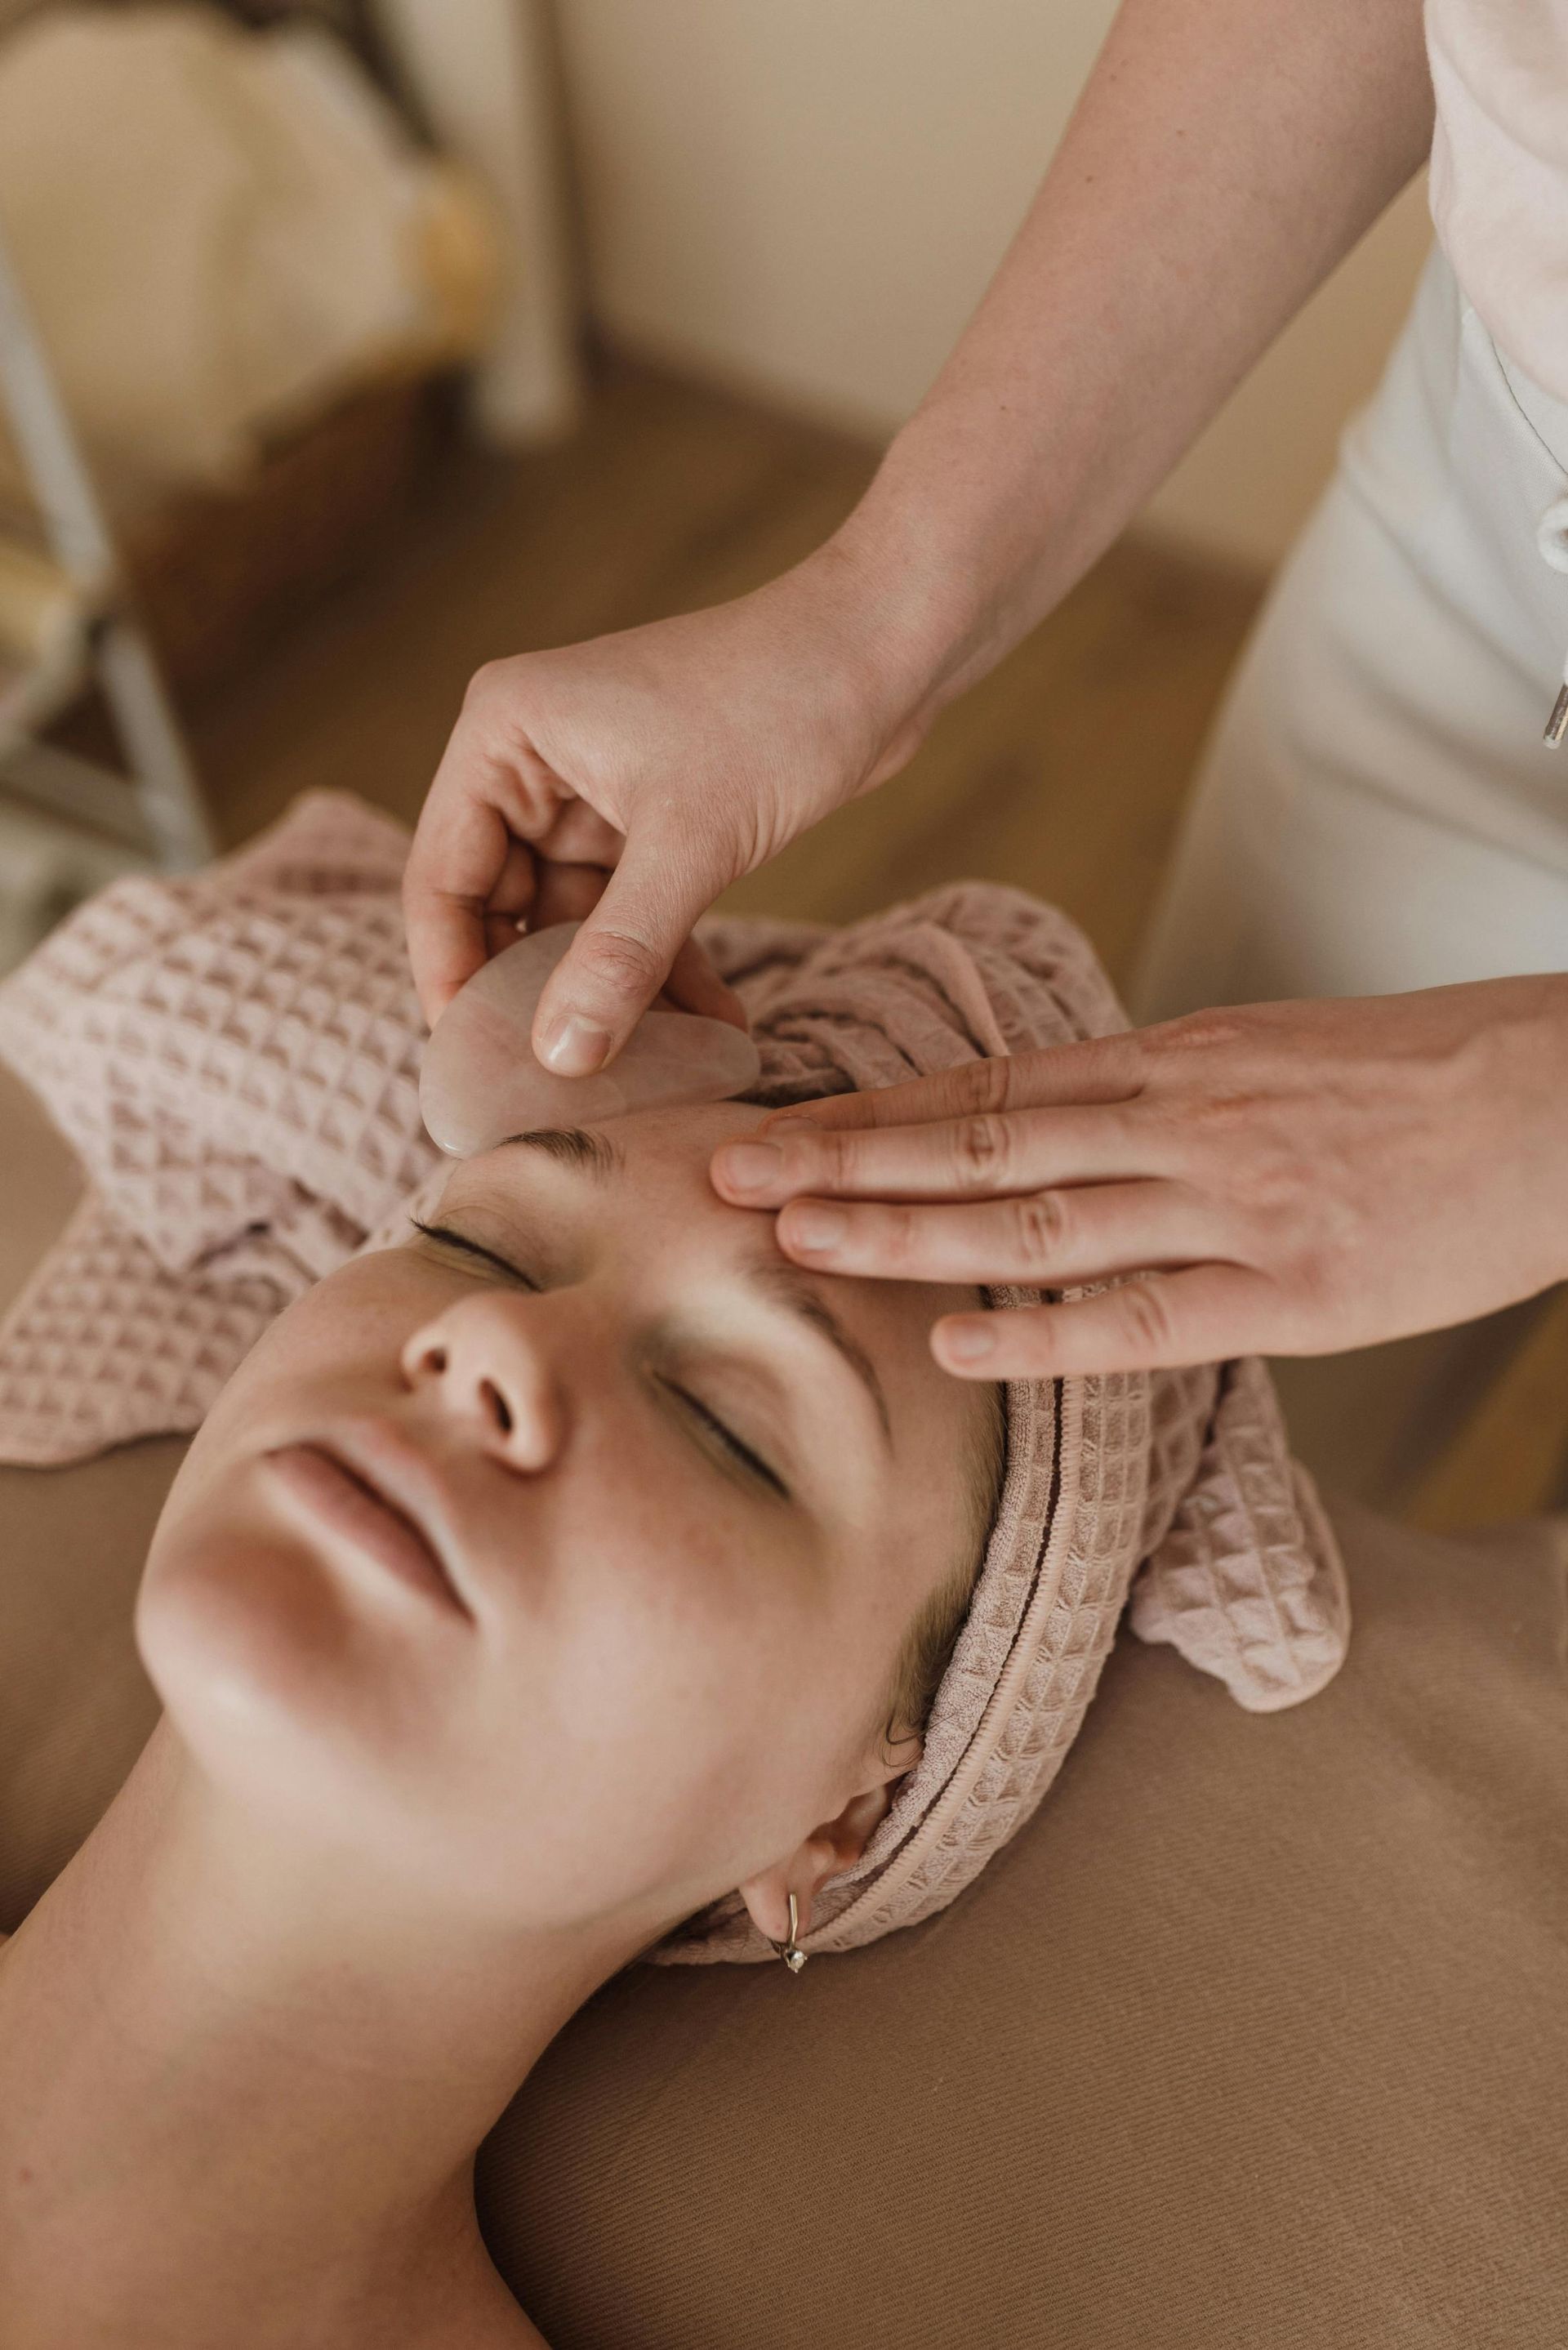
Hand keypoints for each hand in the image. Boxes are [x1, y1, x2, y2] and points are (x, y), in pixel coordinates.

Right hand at [402, 540, 937, 1063]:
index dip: (451, 978)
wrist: (886, 648)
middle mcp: (531, 761)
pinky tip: (712, 1030)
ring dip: (614, 995)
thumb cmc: (780, 704)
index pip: (442, 880)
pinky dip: (665, 970)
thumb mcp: (692, 842)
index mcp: (503, 735)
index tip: (477, 1067)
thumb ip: (620, 954)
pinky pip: (634, 916)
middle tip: (562, 1089)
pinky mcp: (654, 819)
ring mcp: (592, 793)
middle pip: (500, 910)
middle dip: (537, 999)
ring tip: (654, 1071)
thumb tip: (560, 1057)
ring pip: (574, 924)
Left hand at [710, 979, 1567, 1376]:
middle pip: (980, 1143)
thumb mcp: (1280, 1055)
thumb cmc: (1432, 1076)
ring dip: (905, 1231)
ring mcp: (1233, 1203)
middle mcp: (1183, 1121)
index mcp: (1178, 1062)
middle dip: (844, 1160)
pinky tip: (952, 1342)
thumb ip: (1170, 1095)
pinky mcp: (1295, 1285)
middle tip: (726, 1175)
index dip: (873, 1113)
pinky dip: (1043, 1333)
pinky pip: (1146, 1312)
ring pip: (1036, 1219)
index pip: (991, 1089)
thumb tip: (1073, 1130)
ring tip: (795, 1243)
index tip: (775, 1123)